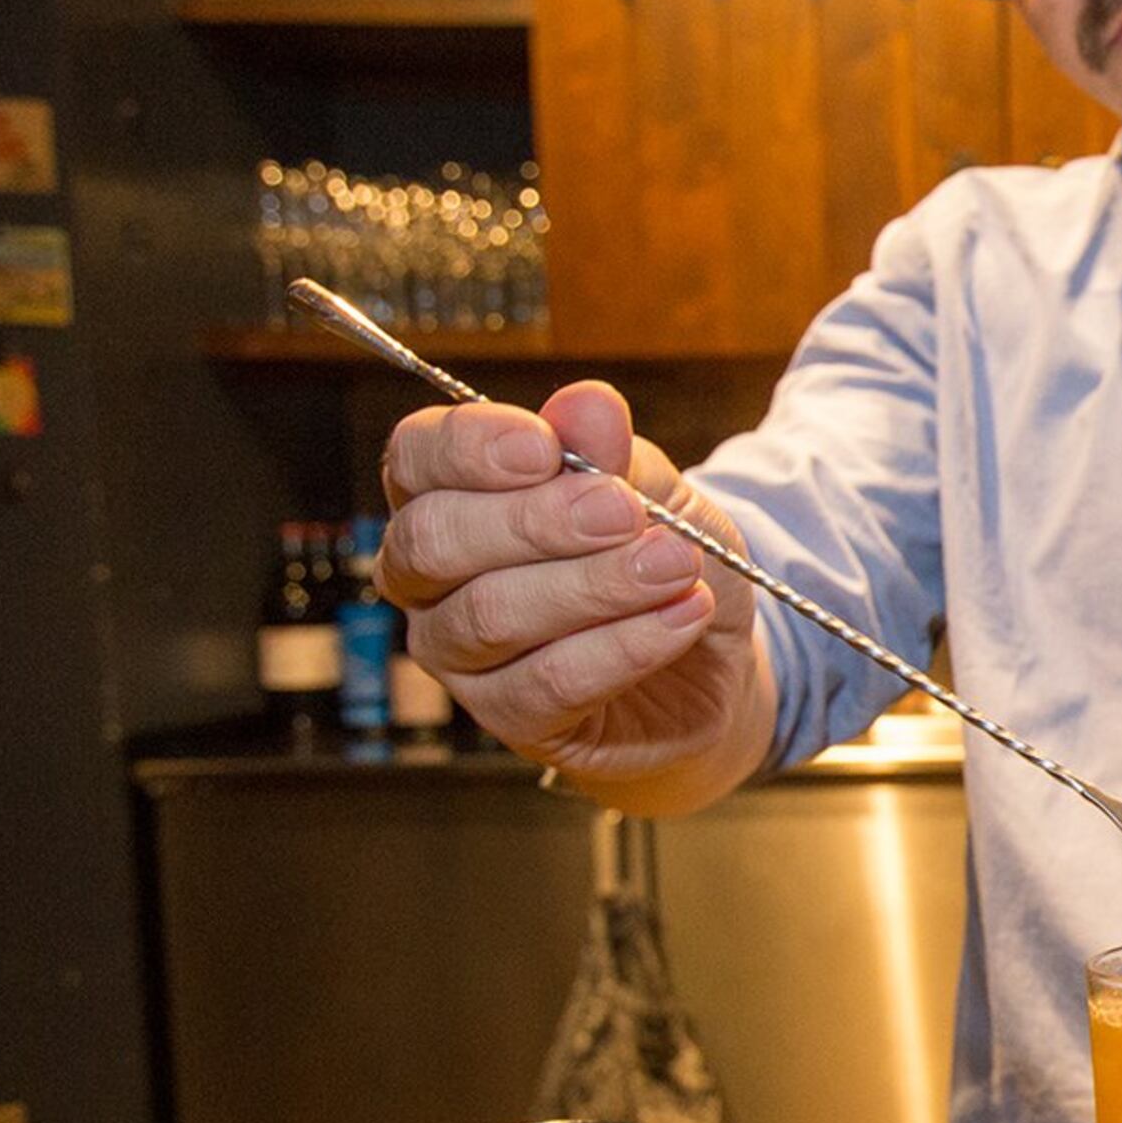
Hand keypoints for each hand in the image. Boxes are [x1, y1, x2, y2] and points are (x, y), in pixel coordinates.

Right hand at [377, 381, 769, 805]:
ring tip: (674, 566)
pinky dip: (623, 646)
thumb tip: (587, 403)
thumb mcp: (654, 492)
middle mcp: (429, 577)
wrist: (704, 661)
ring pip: (489, 616)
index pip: (416, 457)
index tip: (544, 446)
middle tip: (623, 511)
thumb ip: (613, 453)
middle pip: (434, 540)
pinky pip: (548, 683)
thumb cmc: (658, 558)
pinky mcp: (510, 719)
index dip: (468, 447)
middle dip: (534, 521)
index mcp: (447, 494)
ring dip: (591, 586)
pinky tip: (682, 616)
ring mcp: (459, 654)